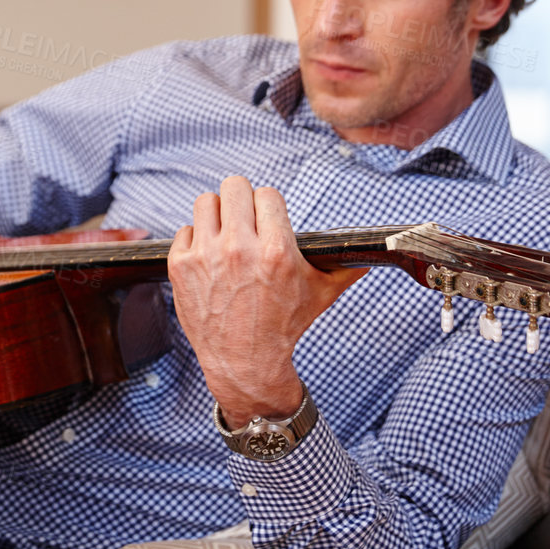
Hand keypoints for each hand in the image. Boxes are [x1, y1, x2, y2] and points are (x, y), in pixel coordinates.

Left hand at [167, 177, 367, 423]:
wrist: (245, 362)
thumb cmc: (284, 326)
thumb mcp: (322, 294)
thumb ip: (346, 268)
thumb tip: (368, 253)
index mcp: (276, 250)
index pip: (268, 194)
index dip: (269, 205)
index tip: (267, 217)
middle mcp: (239, 249)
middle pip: (234, 186)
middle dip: (242, 200)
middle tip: (244, 217)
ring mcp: (205, 256)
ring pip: (206, 201)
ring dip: (216, 214)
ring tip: (224, 232)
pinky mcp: (180, 266)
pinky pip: (185, 229)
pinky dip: (196, 240)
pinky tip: (208, 256)